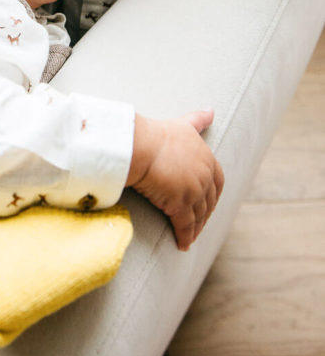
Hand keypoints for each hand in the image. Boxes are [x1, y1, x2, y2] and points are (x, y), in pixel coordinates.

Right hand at [126, 109, 224, 250]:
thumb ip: (198, 120)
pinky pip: (185, 225)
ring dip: (195, 229)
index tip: (205, 203)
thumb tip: (212, 110)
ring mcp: (194, 191)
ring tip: (188, 238)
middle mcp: (205, 175)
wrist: (138, 146)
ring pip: (198, 215)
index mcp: (207, 157)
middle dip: (205, 214)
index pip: (217, 182)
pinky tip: (182, 245)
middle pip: (209, 201)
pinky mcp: (181, 205)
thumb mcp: (182, 125)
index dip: (211, 195)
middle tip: (197, 224)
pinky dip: (185, 236)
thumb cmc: (154, 134)